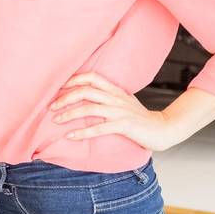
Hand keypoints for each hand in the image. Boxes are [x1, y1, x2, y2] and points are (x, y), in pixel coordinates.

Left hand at [48, 71, 183, 149]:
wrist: (162, 128)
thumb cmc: (140, 117)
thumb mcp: (124, 102)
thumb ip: (107, 97)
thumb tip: (87, 98)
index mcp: (115, 91)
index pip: (92, 77)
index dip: (74, 80)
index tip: (58, 89)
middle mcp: (116, 98)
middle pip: (86, 91)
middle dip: (65, 98)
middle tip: (52, 107)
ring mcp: (120, 112)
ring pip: (90, 108)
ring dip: (70, 114)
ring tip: (56, 121)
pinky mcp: (124, 126)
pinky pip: (99, 128)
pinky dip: (82, 132)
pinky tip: (70, 136)